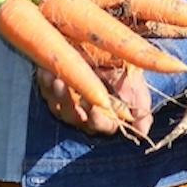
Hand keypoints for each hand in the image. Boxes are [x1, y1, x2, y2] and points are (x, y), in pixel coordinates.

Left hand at [36, 64, 152, 137]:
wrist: (111, 54)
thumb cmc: (127, 75)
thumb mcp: (138, 89)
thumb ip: (141, 110)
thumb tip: (142, 132)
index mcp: (105, 119)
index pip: (101, 125)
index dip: (98, 118)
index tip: (95, 107)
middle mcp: (83, 115)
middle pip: (73, 116)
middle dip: (68, 103)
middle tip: (65, 86)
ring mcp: (65, 104)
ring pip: (56, 104)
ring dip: (54, 92)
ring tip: (55, 77)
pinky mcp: (52, 91)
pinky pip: (44, 89)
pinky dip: (44, 80)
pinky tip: (45, 69)